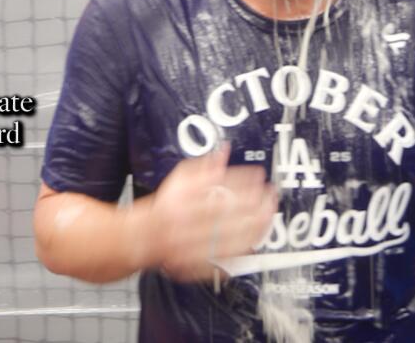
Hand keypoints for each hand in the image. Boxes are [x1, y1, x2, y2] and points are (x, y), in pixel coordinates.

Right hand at [144, 144, 277, 280]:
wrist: (143, 237)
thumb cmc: (165, 206)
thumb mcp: (179, 179)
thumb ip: (202, 166)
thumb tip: (223, 152)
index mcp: (181, 201)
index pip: (218, 189)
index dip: (243, 182)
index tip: (259, 176)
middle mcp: (185, 224)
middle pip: (226, 214)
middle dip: (253, 204)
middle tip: (271, 195)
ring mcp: (191, 246)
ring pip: (229, 238)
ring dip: (253, 227)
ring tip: (269, 215)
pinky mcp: (196, 264)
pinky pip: (224, 259)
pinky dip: (242, 250)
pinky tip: (256, 239)